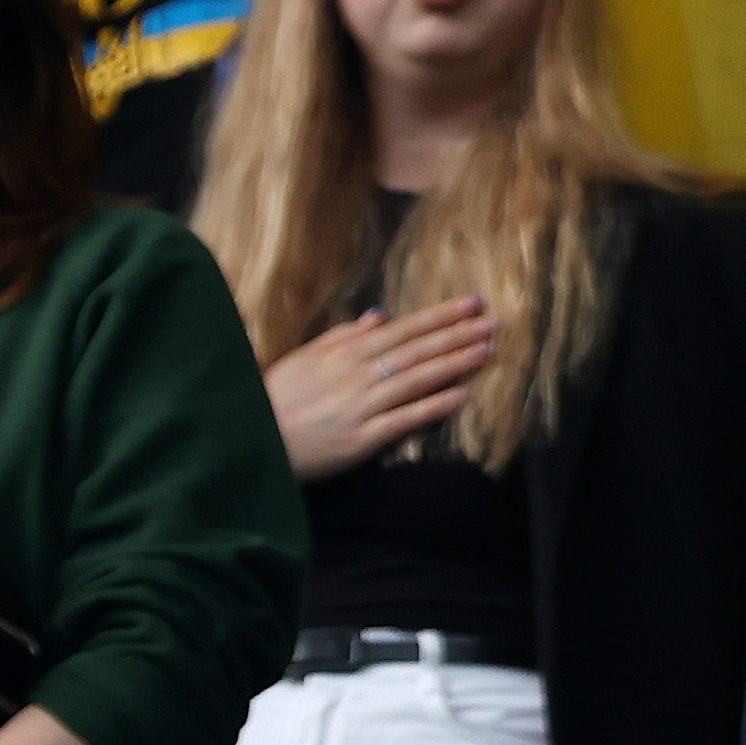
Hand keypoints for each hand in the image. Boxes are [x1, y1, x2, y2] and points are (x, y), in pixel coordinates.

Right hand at [266, 296, 496, 484]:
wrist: (251, 440)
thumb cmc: (276, 398)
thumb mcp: (305, 358)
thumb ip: (344, 336)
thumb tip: (380, 315)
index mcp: (346, 353)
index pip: (404, 329)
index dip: (441, 316)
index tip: (472, 303)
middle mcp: (357, 375)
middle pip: (418, 350)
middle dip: (458, 334)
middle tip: (494, 322)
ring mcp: (361, 407)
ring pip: (417, 379)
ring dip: (455, 363)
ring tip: (487, 350)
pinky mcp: (361, 439)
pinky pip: (404, 419)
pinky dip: (433, 406)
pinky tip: (461, 395)